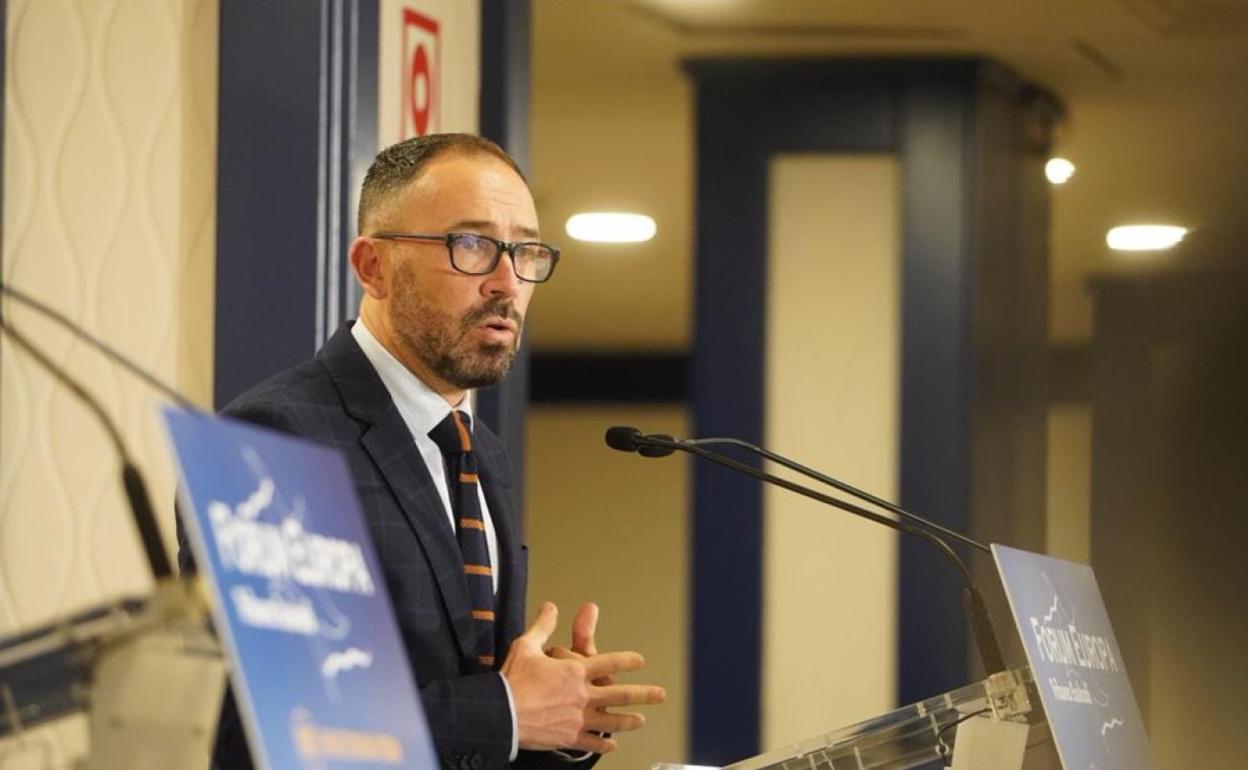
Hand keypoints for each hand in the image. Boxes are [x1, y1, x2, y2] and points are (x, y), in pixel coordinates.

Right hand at [502, 602, 664, 753]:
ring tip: (641, 720)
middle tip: (660, 695)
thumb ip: (543, 626)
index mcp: (575, 671)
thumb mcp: (527, 646)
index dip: (628, 661)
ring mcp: (578, 718)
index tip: (639, 661)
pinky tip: (613, 745)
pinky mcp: (569, 737)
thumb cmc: (512, 680)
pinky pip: (592, 742)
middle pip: (621, 695)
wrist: (501, 714)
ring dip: (629, 720)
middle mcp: (582, 695)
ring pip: (612, 721)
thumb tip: (550, 607)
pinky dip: (604, 744)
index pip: (609, 663)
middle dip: (644, 694)